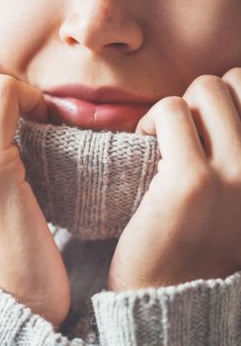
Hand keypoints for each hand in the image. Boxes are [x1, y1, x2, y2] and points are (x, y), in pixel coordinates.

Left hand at [108, 68, 240, 290]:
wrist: (172, 294)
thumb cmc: (202, 244)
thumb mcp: (240, 198)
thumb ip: (239, 156)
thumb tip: (225, 104)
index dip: (228, 101)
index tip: (205, 127)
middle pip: (235, 80)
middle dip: (201, 100)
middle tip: (183, 132)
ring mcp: (238, 172)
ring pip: (204, 89)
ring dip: (175, 109)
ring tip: (162, 140)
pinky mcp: (191, 180)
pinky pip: (169, 110)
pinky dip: (151, 121)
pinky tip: (145, 147)